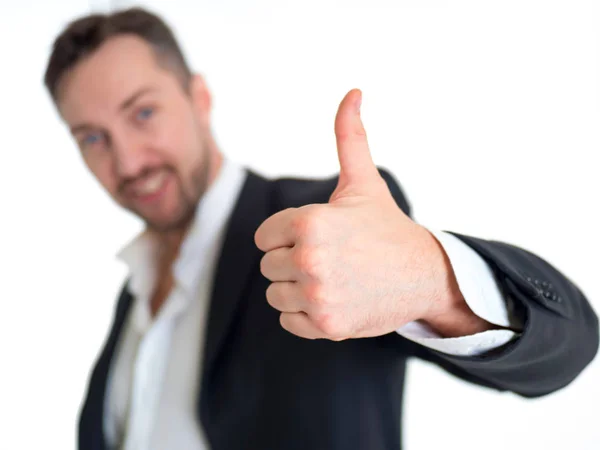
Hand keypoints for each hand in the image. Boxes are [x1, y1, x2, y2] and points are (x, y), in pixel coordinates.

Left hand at [254, 89, 478, 339]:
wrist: (424, 275)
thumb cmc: (386, 227)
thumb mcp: (363, 182)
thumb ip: (349, 138)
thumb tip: (353, 91)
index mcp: (309, 221)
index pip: (264, 236)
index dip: (287, 235)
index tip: (317, 237)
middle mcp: (309, 259)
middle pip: (268, 266)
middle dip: (293, 262)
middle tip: (331, 259)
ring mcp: (318, 295)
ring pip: (276, 295)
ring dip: (298, 290)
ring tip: (333, 279)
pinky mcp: (326, 325)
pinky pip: (289, 321)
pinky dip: (306, 315)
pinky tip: (335, 300)